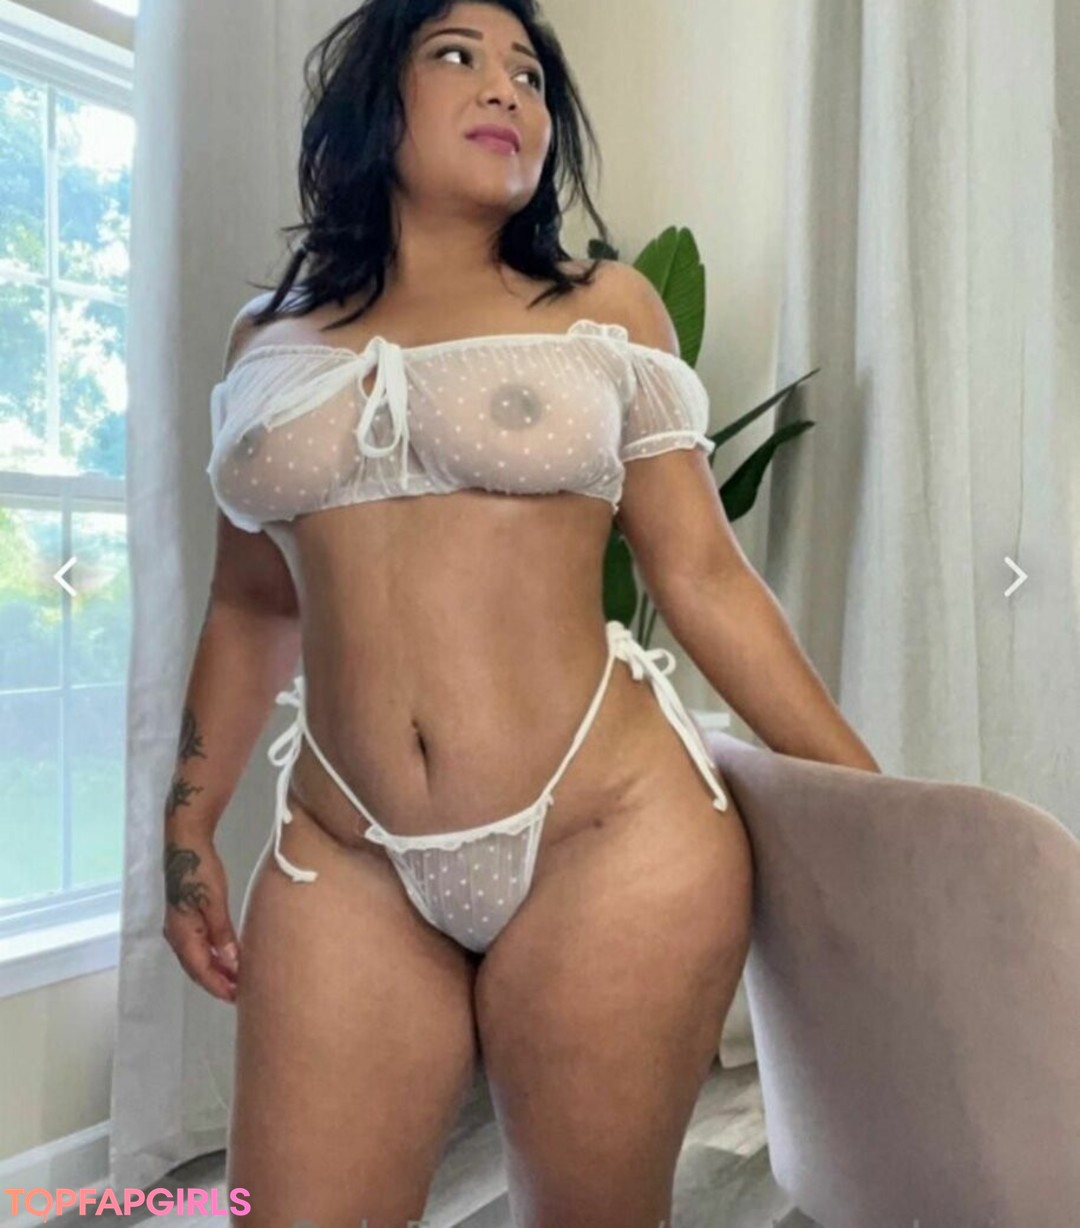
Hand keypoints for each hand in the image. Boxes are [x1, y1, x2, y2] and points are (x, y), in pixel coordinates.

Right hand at [161, 823, 239, 1003]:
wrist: (186, 844)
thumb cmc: (200, 871)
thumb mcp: (215, 903)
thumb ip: (222, 934)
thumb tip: (232, 963)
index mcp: (182, 934)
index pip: (201, 970)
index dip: (218, 986)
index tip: (237, 998)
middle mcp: (177, 935)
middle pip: (198, 968)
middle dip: (218, 982)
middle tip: (241, 994)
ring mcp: (180, 927)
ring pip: (199, 958)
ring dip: (216, 970)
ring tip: (237, 979)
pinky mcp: (186, 917)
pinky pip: (199, 945)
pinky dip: (213, 955)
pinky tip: (228, 957)